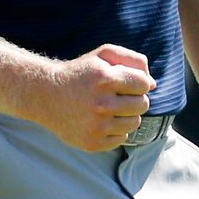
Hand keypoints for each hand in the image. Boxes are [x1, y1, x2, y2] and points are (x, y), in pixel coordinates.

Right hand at [40, 43, 155, 151]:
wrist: (46, 96)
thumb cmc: (81, 73)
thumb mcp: (103, 56)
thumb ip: (132, 61)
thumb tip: (153, 84)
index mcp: (104, 78)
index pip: (143, 84)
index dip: (138, 82)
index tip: (125, 82)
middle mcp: (101, 104)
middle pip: (143, 104)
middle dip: (135, 98)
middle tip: (117, 96)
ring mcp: (96, 126)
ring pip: (135, 123)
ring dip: (127, 115)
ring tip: (110, 108)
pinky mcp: (93, 143)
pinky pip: (122, 138)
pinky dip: (116, 130)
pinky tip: (101, 121)